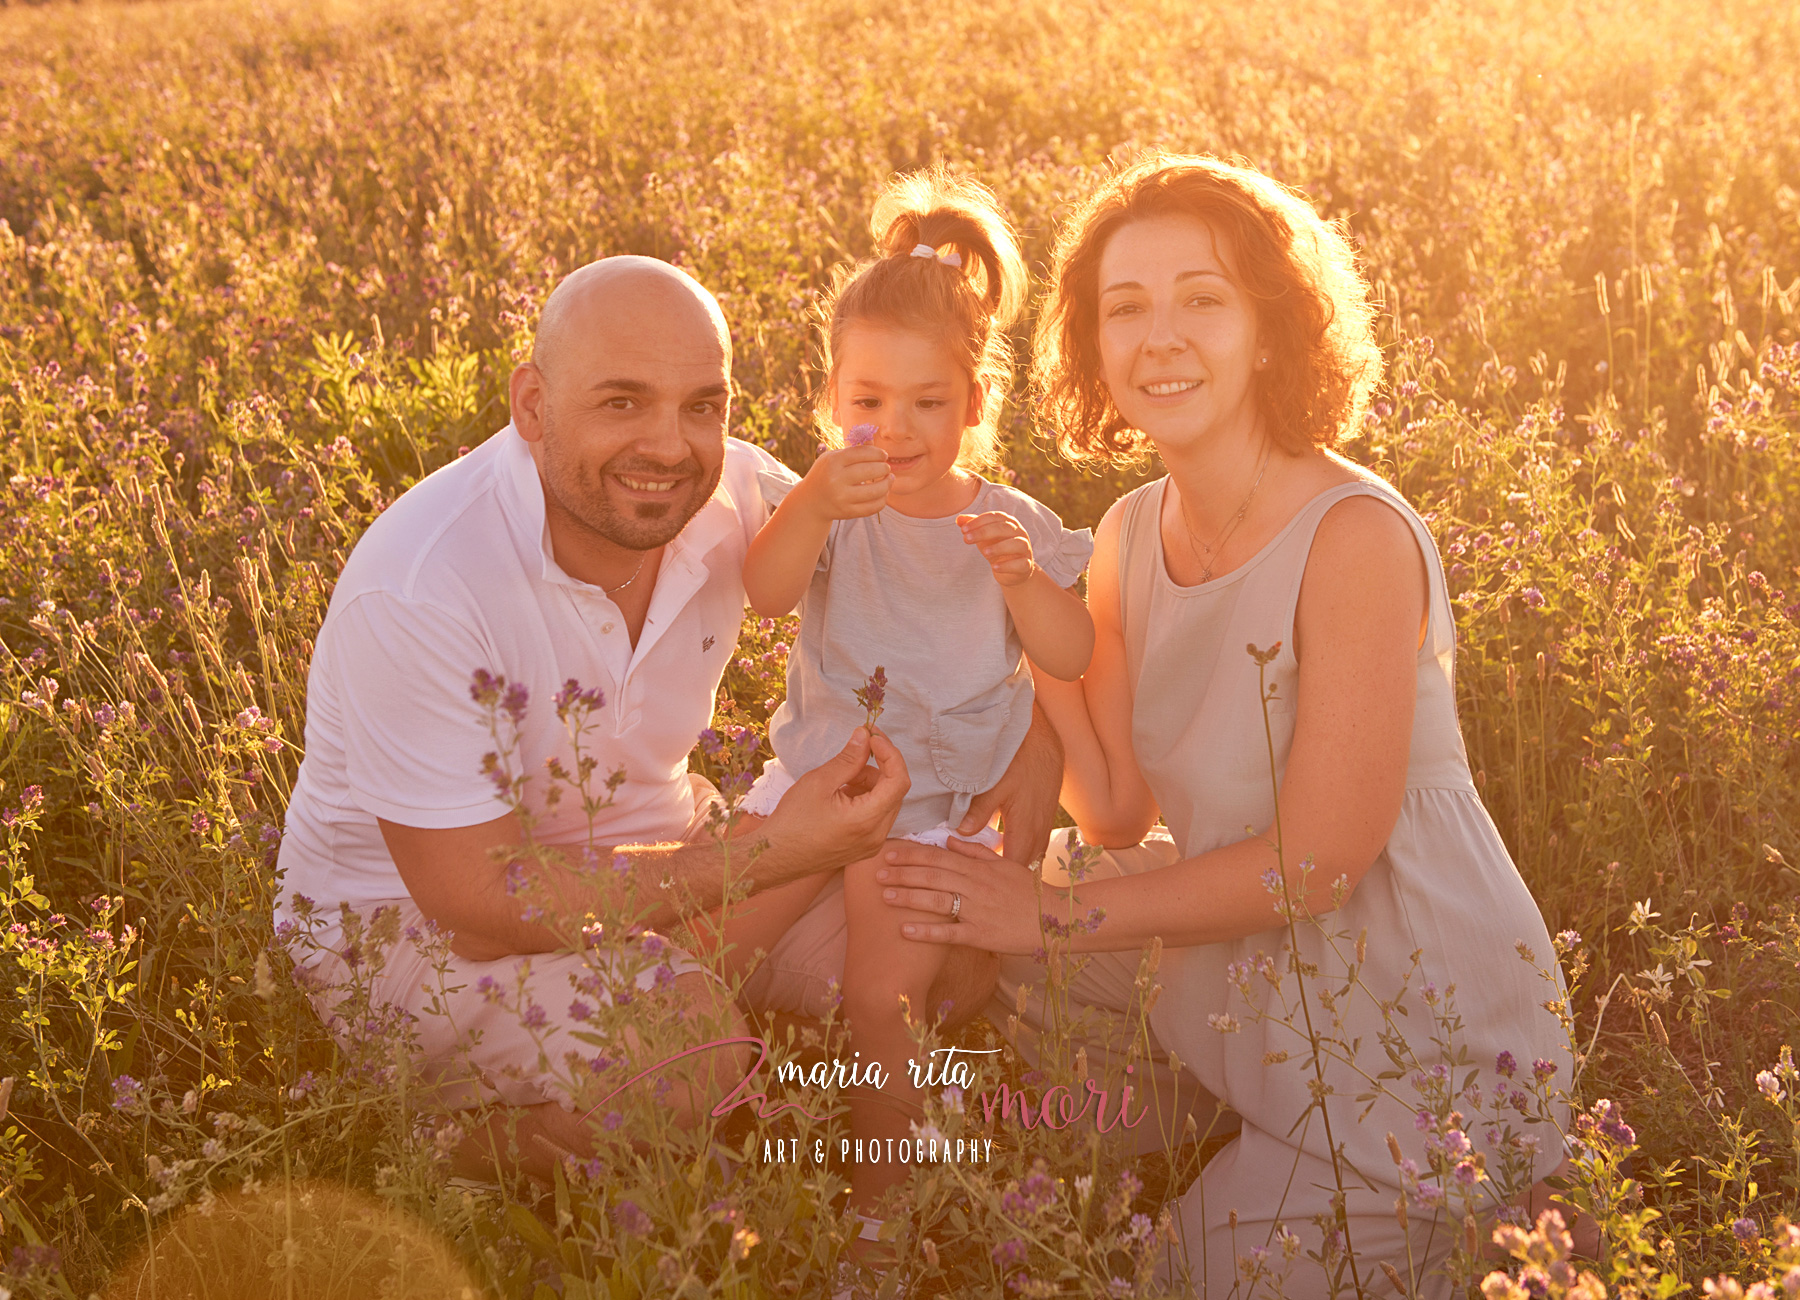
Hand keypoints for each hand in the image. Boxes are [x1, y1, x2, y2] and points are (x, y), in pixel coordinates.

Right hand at [762, 726, 908, 874]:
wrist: (775, 856)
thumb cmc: (792, 821)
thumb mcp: (819, 782)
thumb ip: (848, 758)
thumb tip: (865, 736)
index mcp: (867, 821)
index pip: (899, 781)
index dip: (890, 753)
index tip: (873, 737)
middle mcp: (876, 836)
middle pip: (894, 790)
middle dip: (878, 766)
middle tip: (856, 749)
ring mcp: (871, 844)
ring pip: (885, 801)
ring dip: (869, 782)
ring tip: (839, 778)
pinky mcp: (863, 846)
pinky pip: (875, 815)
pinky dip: (864, 798)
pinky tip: (840, 793)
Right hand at [797, 446, 890, 519]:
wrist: (811, 501)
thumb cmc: (826, 474)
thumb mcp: (833, 458)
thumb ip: (854, 451)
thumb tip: (876, 444)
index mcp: (833, 462)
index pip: (862, 453)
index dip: (877, 453)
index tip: (884, 455)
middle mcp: (836, 479)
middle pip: (871, 471)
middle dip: (884, 468)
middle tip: (886, 468)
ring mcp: (841, 498)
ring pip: (876, 491)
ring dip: (887, 484)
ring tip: (889, 479)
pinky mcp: (847, 512)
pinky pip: (873, 507)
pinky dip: (883, 499)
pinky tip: (883, 493)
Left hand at [874, 838, 1049, 954]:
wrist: (1056, 920)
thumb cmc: (1030, 892)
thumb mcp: (1006, 865)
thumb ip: (977, 852)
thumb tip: (950, 840)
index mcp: (980, 868)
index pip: (940, 857)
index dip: (912, 854)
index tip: (889, 851)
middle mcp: (976, 887)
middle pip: (933, 875)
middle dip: (903, 872)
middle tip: (877, 871)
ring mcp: (978, 911)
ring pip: (936, 900)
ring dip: (908, 897)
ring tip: (884, 895)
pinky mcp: (981, 935)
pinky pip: (949, 933)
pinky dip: (926, 932)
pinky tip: (904, 930)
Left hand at [955, 700, 1061, 863]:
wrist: (1044, 743)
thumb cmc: (1019, 761)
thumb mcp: (996, 784)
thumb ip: (980, 810)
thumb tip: (962, 832)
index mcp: (1025, 829)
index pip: (1012, 867)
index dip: (997, 879)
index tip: (976, 882)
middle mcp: (1038, 832)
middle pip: (1021, 865)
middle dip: (1003, 874)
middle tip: (978, 878)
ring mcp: (1043, 826)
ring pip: (1029, 855)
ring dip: (1012, 861)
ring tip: (989, 867)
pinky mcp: (1044, 818)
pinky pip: (1033, 844)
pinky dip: (1019, 849)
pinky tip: (1002, 846)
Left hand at [958, 510, 1034, 586]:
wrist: (1013, 571)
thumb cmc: (997, 547)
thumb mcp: (984, 536)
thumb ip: (973, 526)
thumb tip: (959, 519)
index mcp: (1009, 523)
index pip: (995, 517)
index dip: (979, 522)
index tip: (963, 529)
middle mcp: (1020, 533)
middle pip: (1005, 528)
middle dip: (984, 532)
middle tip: (966, 539)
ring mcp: (1025, 549)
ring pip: (1017, 544)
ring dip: (1000, 547)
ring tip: (984, 553)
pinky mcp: (1026, 565)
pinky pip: (1021, 564)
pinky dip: (1007, 565)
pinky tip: (994, 567)